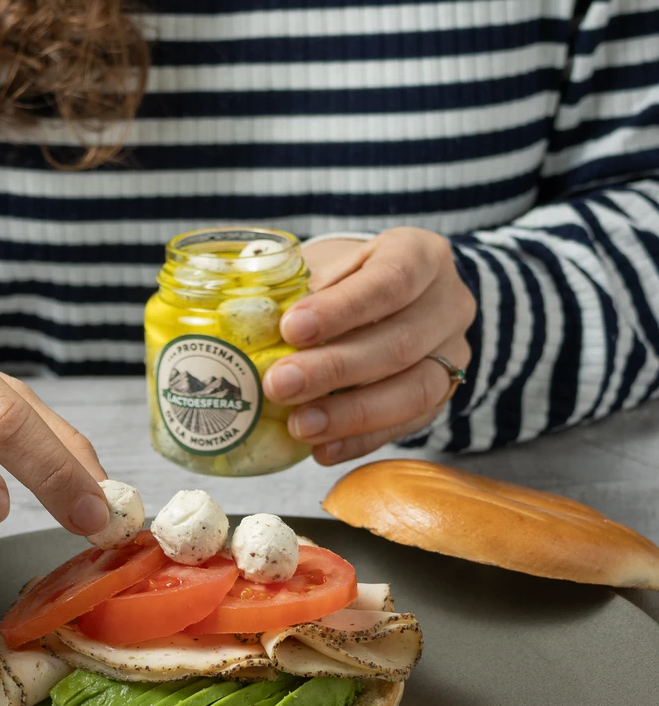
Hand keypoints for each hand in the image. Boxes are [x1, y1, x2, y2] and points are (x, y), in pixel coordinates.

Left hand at [262, 228, 475, 464]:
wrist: (386, 298)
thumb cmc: (346, 277)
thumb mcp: (329, 264)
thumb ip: (302, 288)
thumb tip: (251, 324)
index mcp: (422, 255)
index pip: (391, 280)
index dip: (343, 308)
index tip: (292, 328)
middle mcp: (449, 304)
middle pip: (400, 342)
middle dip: (335, 368)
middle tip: (279, 384)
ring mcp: (453, 354)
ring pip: (414, 391)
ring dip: (350, 414)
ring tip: (300, 425)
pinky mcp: (442, 397)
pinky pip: (406, 426)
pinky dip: (360, 441)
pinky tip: (321, 450)